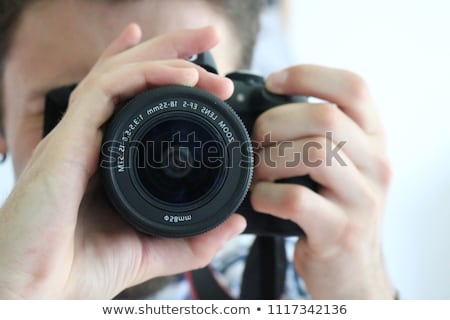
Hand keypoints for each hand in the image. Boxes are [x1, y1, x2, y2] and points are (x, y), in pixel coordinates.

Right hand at [0, 25, 244, 298]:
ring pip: (118, 75)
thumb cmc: (79, 274)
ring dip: (163, 56)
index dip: (159, 76)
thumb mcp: (149, 251)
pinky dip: (143, 75)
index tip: (199, 71)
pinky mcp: (66, 142)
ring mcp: (75, 138)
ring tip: (204, 53)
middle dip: (170, 50)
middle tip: (209, 37)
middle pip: (129, 78)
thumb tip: (235, 223)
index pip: (131, 103)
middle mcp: (88, 141)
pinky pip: (105, 92)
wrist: (38, 296)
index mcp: (105, 160)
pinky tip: (180, 76)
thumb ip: (193, 240)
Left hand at [250, 65, 394, 298]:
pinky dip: (266, 195)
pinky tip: (259, 199)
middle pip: (325, 118)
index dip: (307, 75)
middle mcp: (377, 164)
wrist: (350, 270)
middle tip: (254, 140)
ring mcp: (362, 199)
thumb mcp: (339, 166)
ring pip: (314, 153)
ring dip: (269, 160)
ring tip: (256, 172)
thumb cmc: (332, 208)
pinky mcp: (340, 231)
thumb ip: (318, 135)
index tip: (272, 82)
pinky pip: (296, 200)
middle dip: (275, 122)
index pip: (353, 87)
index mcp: (374, 139)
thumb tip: (263, 103)